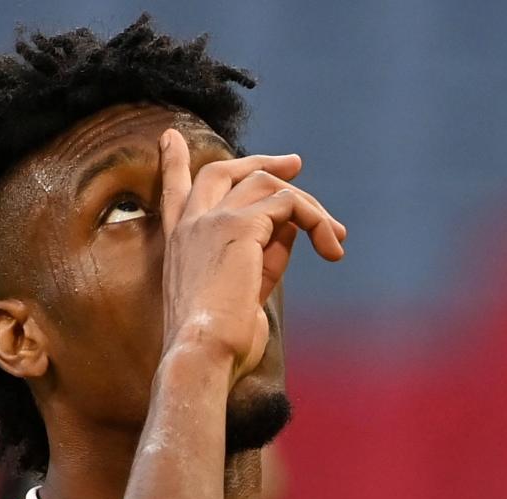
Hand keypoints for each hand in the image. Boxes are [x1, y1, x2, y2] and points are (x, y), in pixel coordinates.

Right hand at [156, 129, 345, 383]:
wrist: (203, 354)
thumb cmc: (221, 342)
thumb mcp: (246, 291)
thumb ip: (263, 256)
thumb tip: (291, 229)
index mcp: (180, 244)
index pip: (174, 192)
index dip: (175, 163)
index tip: (171, 137)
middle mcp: (190, 226)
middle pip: (221, 171)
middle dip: (259, 162)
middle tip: (295, 163)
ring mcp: (211, 220)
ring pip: (267, 185)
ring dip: (309, 207)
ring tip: (335, 236)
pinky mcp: (239, 225)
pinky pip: (289, 204)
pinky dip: (317, 220)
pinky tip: (331, 248)